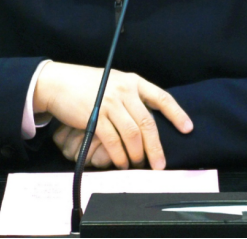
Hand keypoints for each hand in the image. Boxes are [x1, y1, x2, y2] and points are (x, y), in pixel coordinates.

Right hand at [33, 62, 192, 169]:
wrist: (58, 82)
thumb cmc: (86, 84)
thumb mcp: (113, 82)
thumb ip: (130, 97)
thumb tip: (146, 122)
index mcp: (132, 81)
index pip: (161, 97)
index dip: (176, 114)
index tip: (187, 129)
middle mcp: (124, 90)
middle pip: (148, 122)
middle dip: (156, 147)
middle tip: (160, 164)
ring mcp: (110, 102)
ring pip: (132, 134)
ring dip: (137, 154)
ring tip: (137, 164)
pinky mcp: (96, 116)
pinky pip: (114, 140)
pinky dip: (120, 155)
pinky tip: (122, 162)